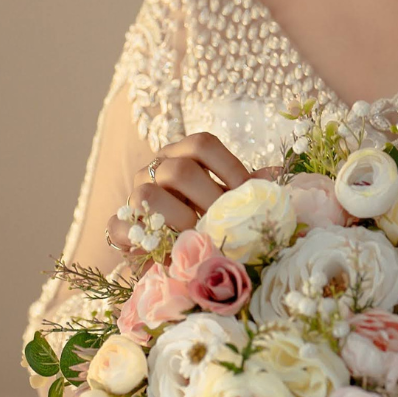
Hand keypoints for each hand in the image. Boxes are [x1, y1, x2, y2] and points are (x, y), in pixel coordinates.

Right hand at [105, 133, 257, 255]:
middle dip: (207, 198)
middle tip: (224, 221)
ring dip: (179, 219)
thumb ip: (246, 190)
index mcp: (182, 155)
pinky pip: (119, 227)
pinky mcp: (119, 225)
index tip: (248, 193)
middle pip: (179, 169)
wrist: (166, 250)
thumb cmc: (202, 219)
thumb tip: (278, 176)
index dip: (229, 166)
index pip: (202, 144)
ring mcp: (134, 195)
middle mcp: (155, 169)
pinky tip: (165, 252)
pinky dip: (142, 241)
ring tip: (197, 237)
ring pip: (148, 194)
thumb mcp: (225, 201)